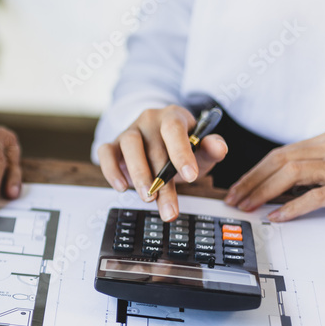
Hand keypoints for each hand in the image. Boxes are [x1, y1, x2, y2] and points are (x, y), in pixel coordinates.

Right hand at [97, 105, 227, 220]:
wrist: (157, 144)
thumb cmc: (180, 148)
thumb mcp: (200, 150)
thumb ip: (211, 148)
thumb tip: (219, 147)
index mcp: (173, 117)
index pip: (175, 130)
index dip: (181, 153)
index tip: (190, 176)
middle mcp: (149, 120)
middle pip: (155, 149)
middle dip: (163, 183)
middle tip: (170, 209)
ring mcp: (129, 131)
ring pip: (129, 147)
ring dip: (139, 175)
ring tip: (148, 198)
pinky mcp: (112, 145)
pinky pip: (105, 153)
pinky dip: (111, 170)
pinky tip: (121, 187)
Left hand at [224, 130, 324, 221]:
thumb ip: (313, 167)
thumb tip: (279, 185)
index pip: (280, 154)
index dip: (254, 172)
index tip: (237, 187)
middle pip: (280, 160)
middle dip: (251, 181)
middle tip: (233, 198)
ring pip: (291, 172)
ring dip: (263, 191)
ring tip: (247, 206)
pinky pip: (315, 196)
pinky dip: (292, 206)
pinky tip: (277, 215)